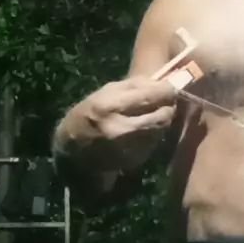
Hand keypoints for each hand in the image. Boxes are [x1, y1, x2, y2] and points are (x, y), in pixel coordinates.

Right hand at [56, 76, 176, 170]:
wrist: (73, 152)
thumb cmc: (88, 115)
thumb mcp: (105, 93)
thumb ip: (135, 86)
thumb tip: (164, 82)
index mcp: (109, 107)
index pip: (150, 96)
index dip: (166, 90)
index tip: (170, 87)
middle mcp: (120, 129)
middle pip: (162, 116)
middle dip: (169, 107)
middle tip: (167, 102)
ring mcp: (127, 148)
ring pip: (161, 130)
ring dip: (162, 121)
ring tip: (152, 115)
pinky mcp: (134, 160)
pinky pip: (153, 143)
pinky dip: (153, 135)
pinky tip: (142, 132)